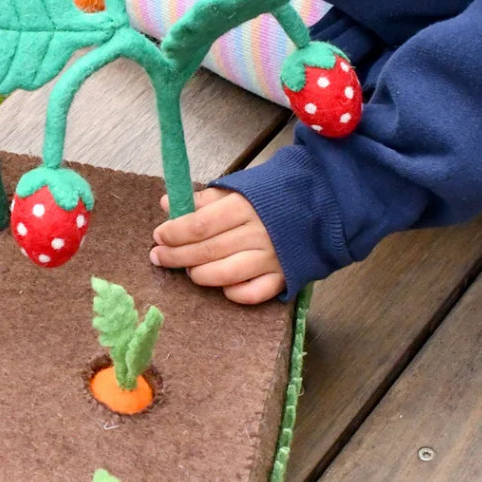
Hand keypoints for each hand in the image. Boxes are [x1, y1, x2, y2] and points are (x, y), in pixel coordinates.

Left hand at [150, 189, 284, 303]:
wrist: (322, 202)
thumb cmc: (273, 194)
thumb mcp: (239, 188)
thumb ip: (203, 198)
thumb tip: (167, 203)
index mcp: (245, 207)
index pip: (200, 225)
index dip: (175, 232)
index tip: (159, 236)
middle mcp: (258, 234)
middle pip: (208, 251)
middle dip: (177, 256)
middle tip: (159, 257)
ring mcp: (271, 258)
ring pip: (226, 275)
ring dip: (200, 275)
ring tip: (188, 270)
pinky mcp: (283, 277)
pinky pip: (253, 294)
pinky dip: (234, 293)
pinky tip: (222, 286)